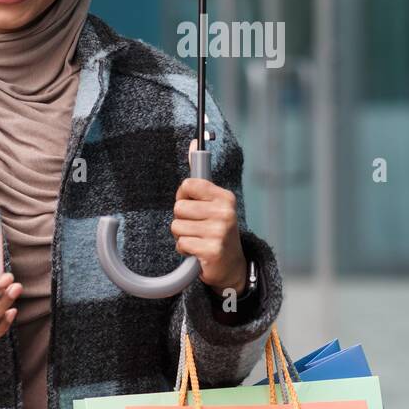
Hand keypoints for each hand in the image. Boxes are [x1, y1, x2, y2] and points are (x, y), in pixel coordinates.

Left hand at [171, 139, 247, 293]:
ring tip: (198, 240)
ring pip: (177, 228)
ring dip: (183, 236)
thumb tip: (194, 142)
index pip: (188, 185)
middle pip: (179, 208)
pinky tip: (198, 252)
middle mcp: (225, 212)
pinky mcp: (212, 251)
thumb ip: (200, 178)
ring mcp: (220, 232)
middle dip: (182, 220)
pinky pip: (181, 244)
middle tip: (196, 227)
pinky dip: (185, 250)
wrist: (231, 266)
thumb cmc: (216, 230)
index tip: (192, 205)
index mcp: (225, 197)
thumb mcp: (212, 202)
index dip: (183, 197)